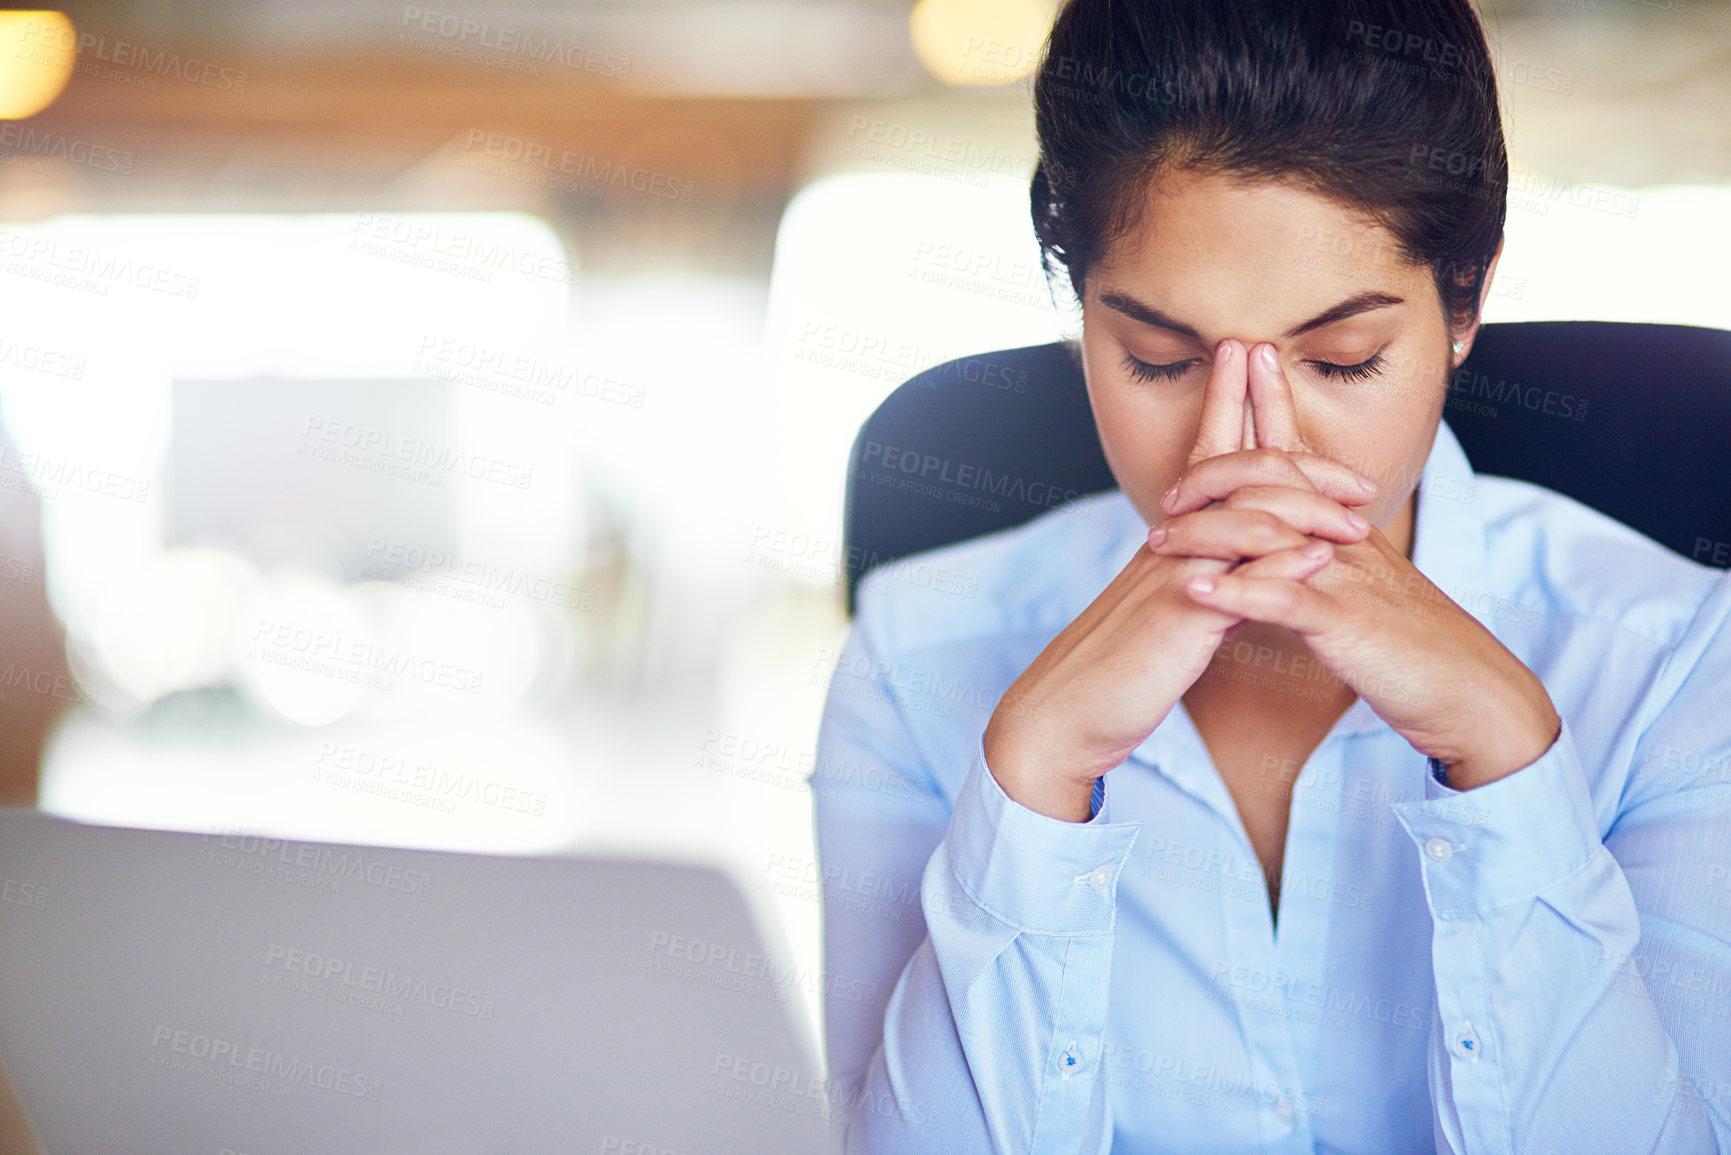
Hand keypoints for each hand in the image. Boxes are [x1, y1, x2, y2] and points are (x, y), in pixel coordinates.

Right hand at [983, 340, 1380, 820]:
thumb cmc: (1119, 663)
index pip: (1204, 455)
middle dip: (1281, 435)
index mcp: (1170, 537)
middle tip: (1346, 458)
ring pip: (1243, 517)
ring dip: (1306, 506)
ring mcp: (1175, 574)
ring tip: (1360, 515)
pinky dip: (1283, 565)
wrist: (1066, 710)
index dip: (1224, 401)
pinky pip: (1238, 582)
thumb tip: (1251, 556)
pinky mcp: (1179, 617)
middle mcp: (1172, 543)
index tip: (1245, 353)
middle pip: (1230, 468)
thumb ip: (1208, 574)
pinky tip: (1320, 557)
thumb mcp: (1166, 606)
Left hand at [1169, 342, 1560, 788]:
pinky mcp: (1346, 622)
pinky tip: (1196, 590)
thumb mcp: (1367, 590)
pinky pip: (1286, 598)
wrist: (1471, 692)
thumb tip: (1286, 541)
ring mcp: (1346, 576)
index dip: (1273, 405)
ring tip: (1159, 539)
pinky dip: (1237, 592)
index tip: (1246, 359)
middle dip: (1220, 468)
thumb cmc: (1415, 647)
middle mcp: (1345, 539)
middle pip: (1278, 478)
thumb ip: (1326, 559)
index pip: (1303, 455)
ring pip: (1271, 531)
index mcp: (1348, 529)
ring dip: (1208, 530)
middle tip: (1172, 488)